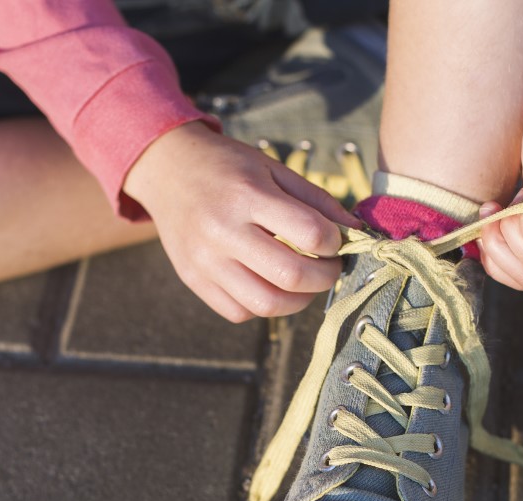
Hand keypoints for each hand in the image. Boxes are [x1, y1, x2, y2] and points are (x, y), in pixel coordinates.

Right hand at [123, 122, 360, 322]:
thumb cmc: (227, 167)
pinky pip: (238, 312)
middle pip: (291, 275)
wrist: (167, 169)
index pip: (309, 233)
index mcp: (247, 195)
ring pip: (266, 304)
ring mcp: (205, 261)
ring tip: (305, 283)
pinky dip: (264, 307)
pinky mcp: (193, 279)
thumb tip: (355, 232)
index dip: (334, 242)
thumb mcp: (273, 169)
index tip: (336, 240)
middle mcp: (222, 231)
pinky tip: (270, 286)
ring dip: (299, 300)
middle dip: (325, 277)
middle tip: (330, 267)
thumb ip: (316, 200)